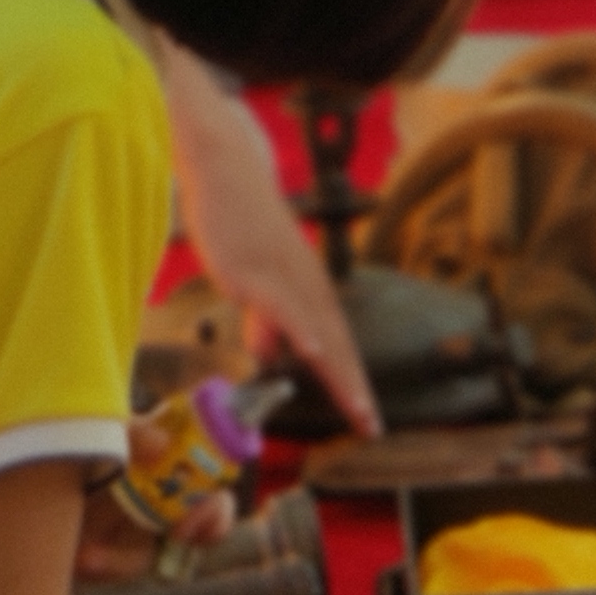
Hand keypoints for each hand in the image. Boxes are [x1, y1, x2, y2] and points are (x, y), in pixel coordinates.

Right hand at [157, 54, 381, 439]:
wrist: (225, 168)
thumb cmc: (240, 222)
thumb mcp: (257, 279)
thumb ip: (265, 320)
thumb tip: (269, 355)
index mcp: (308, 288)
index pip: (337, 343)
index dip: (351, 381)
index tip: (366, 418)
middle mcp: (305, 285)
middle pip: (337, 344)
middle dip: (354, 388)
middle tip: (371, 426)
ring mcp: (282, 277)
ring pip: (316, 331)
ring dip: (339, 371)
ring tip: (356, 406)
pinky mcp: (253, 269)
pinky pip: (280, 305)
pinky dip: (300, 331)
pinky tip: (311, 355)